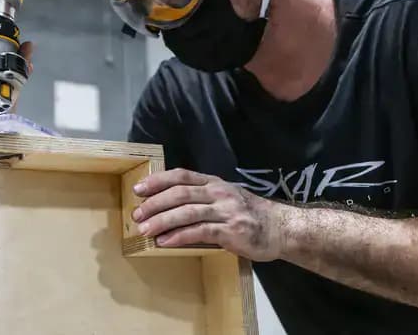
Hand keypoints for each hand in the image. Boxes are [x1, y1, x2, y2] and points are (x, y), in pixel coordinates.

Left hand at [132, 168, 285, 261]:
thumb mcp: (224, 198)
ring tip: (144, 230)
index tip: (138, 189)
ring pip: (187, 212)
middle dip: (155, 203)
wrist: (280, 228)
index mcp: (214, 183)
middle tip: (136, 214)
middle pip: (180, 193)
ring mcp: (225, 211)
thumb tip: (165, 207)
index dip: (158, 180)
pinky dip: (179, 236)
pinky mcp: (231, 231)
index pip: (181, 176)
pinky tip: (165, 242)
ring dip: (162, 221)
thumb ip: (200, 199)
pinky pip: (200, 232)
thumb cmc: (248, 215)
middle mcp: (218, 193)